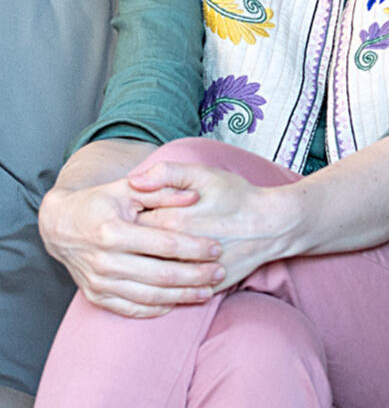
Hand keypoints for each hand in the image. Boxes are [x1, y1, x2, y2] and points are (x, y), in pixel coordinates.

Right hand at [38, 177, 224, 317]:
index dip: (193, 247)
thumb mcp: (127, 189)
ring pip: (149, 296)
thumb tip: (194, 196)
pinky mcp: (96, 297)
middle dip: (195, 276)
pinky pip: (131, 309)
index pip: (163, 243)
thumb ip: (161, 191)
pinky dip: (157, 308)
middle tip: (219, 272)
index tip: (216, 247)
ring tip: (207, 291)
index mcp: (113, 231)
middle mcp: (105, 261)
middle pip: (160, 274)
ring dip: (182, 296)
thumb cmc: (99, 202)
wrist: (60, 225)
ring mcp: (99, 282)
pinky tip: (177, 302)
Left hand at [128, 161, 296, 288]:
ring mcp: (191, 275)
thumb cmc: (237, 196)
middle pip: (139, 251)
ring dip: (147, 266)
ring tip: (150, 253)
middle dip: (134, 242)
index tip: (132, 211)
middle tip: (136, 234)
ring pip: (155, 275)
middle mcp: (177, 253)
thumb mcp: (203, 174)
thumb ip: (166, 173)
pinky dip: (166, 287)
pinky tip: (165, 273)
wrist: (271, 225)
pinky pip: (175, 294)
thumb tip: (133, 181)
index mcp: (171, 221)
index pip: (131, 223)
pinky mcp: (204, 289)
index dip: (128, 216)